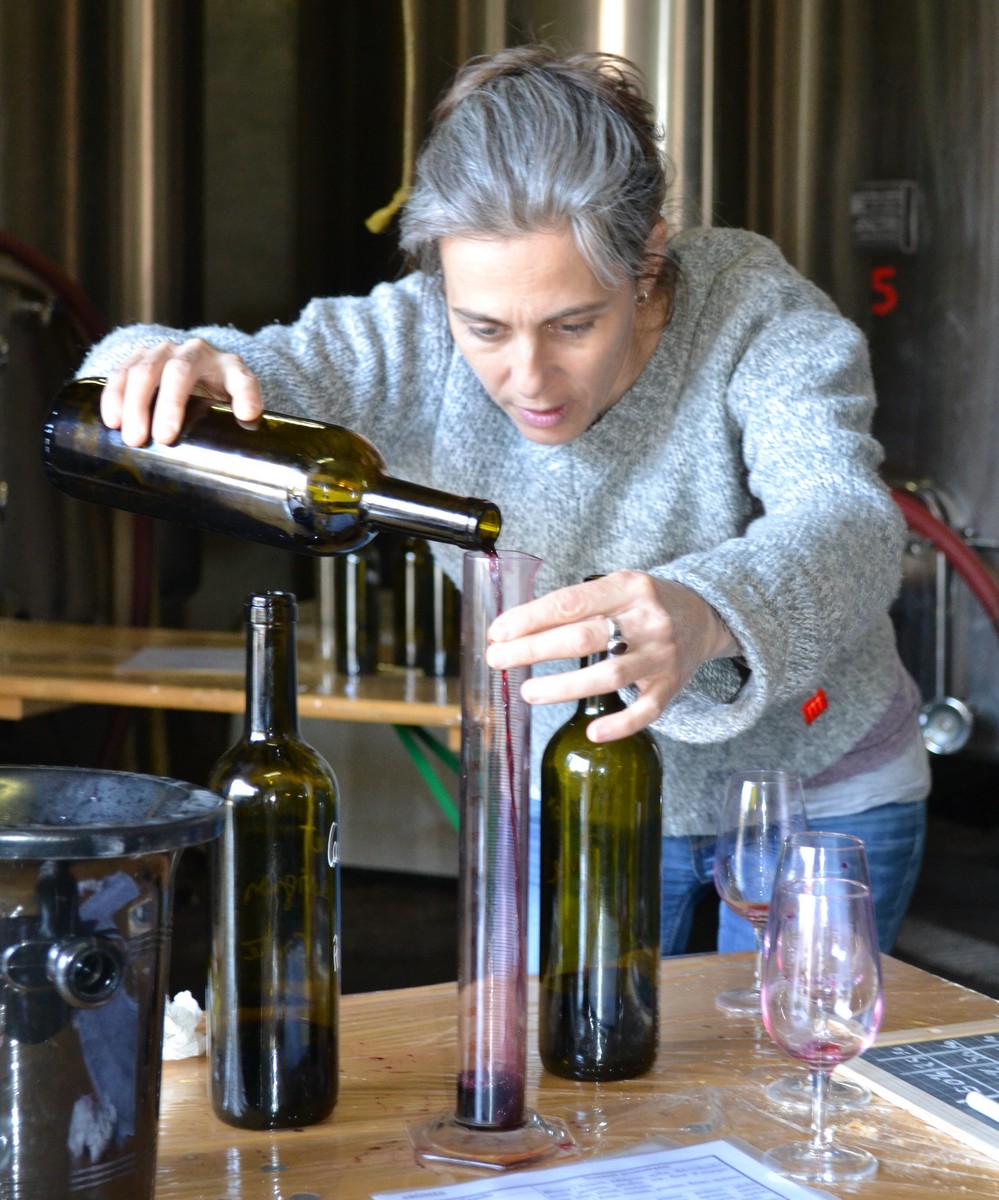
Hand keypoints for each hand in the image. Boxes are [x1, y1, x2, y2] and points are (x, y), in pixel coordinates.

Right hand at [100, 338, 263, 445]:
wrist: (198, 375)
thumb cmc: (221, 396)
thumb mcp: (239, 404)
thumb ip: (246, 413)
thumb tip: (247, 429)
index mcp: (229, 366)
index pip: (240, 378)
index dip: (245, 396)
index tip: (245, 416)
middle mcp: (195, 352)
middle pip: (178, 372)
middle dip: (168, 405)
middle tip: (163, 438)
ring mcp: (164, 352)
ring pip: (144, 371)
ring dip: (135, 405)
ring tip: (133, 439)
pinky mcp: (139, 359)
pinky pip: (122, 374)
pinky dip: (114, 397)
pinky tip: (113, 421)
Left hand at [485, 570, 737, 741]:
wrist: (703, 617)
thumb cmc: (642, 603)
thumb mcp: (616, 587)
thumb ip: (576, 604)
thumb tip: (514, 628)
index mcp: (629, 587)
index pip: (571, 603)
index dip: (530, 618)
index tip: (498, 632)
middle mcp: (648, 620)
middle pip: (584, 638)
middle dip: (534, 650)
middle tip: (499, 659)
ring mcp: (662, 655)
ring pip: (609, 675)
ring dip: (564, 686)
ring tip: (528, 692)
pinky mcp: (671, 686)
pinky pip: (646, 711)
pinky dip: (620, 724)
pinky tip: (593, 731)